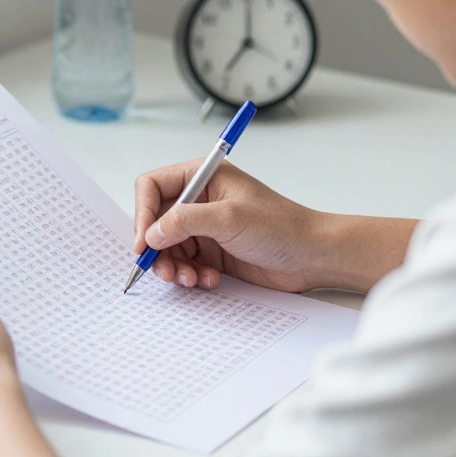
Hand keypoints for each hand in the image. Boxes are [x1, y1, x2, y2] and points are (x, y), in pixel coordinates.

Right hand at [133, 160, 331, 292]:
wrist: (312, 256)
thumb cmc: (281, 226)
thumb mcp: (229, 218)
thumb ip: (185, 221)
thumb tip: (151, 233)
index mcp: (203, 176)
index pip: (153, 187)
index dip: (143, 213)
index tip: (144, 242)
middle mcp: (200, 199)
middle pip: (156, 221)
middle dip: (157, 248)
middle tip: (164, 270)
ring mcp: (205, 227)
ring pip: (167, 247)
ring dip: (173, 266)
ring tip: (190, 279)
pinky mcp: (212, 251)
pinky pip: (185, 264)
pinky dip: (190, 275)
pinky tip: (208, 280)